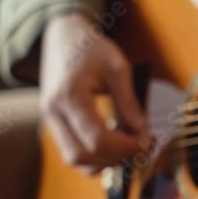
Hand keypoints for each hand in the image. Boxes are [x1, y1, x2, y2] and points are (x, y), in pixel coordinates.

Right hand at [39, 13, 146, 174]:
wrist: (63, 37)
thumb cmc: (90, 48)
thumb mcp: (117, 67)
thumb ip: (129, 102)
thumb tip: (143, 132)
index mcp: (70, 96)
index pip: (97, 139)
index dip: (125, 148)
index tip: (148, 143)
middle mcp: (54, 111)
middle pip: (82, 155)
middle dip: (115, 158)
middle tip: (140, 148)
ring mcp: (50, 119)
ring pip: (73, 159)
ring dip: (103, 162)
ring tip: (128, 148)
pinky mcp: (53, 123)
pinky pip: (70, 151)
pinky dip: (92, 157)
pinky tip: (113, 146)